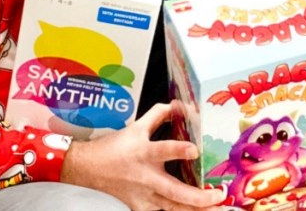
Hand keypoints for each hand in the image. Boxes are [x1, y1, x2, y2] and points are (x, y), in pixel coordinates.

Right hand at [60, 104, 225, 210]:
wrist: (87, 170)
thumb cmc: (113, 149)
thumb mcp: (136, 127)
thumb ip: (158, 115)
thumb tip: (179, 106)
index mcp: (143, 153)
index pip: (162, 150)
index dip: (178, 150)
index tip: (194, 149)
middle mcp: (145, 177)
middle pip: (174, 191)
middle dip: (198, 197)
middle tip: (218, 196)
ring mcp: (144, 196)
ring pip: (173, 208)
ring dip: (195, 210)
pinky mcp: (142, 207)